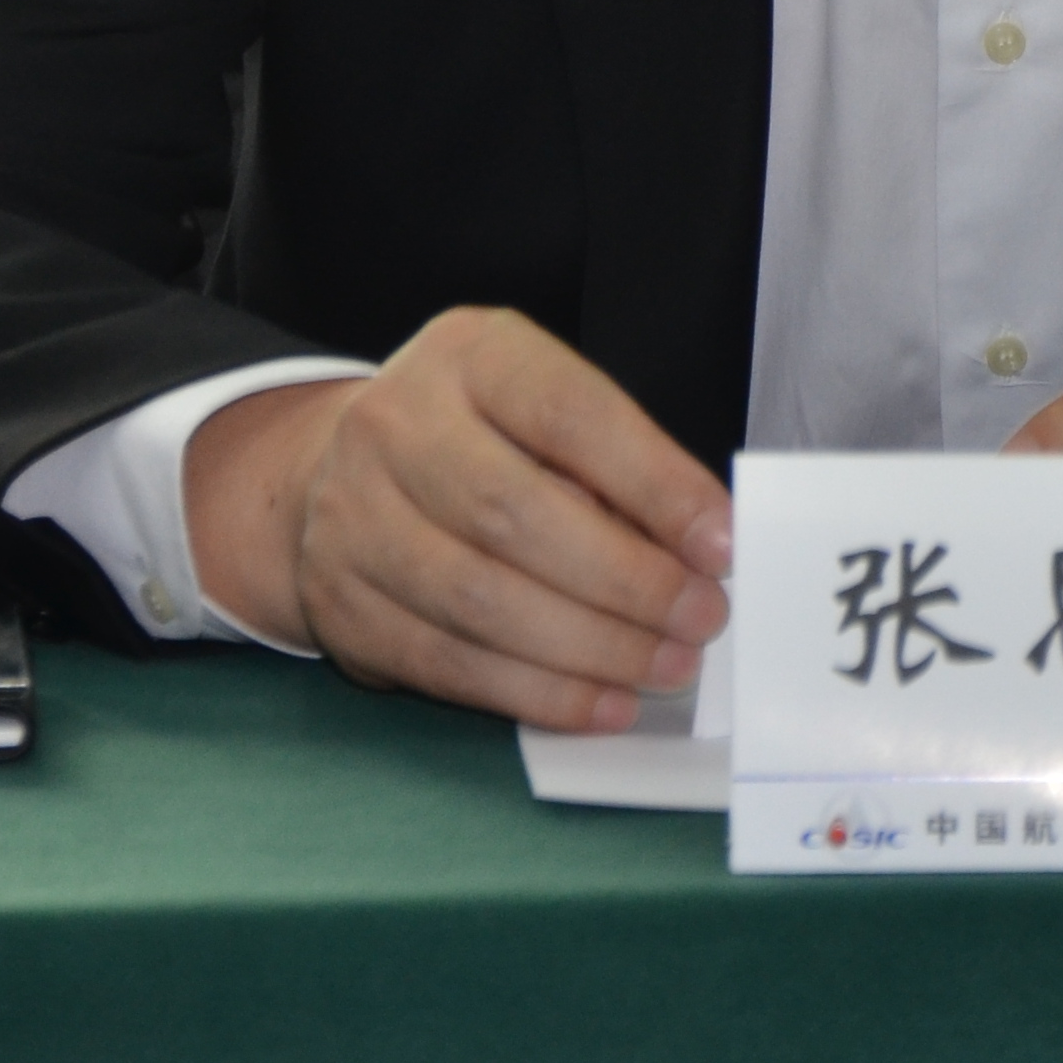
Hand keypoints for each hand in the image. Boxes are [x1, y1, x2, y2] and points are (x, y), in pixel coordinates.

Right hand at [179, 307, 732, 731]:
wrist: (341, 471)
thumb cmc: (483, 439)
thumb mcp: (545, 412)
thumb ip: (614, 467)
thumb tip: (700, 552)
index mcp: (468, 357)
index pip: (568, 416)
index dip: (652, 483)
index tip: (721, 543)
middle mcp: (395, 425)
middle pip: (513, 514)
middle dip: (625, 580)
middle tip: (701, 619)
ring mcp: (353, 516)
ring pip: (479, 600)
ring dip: (589, 648)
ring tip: (665, 666)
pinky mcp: (342, 604)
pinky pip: (447, 663)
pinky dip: (535, 694)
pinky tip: (602, 705)